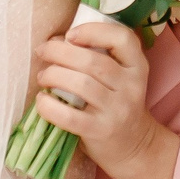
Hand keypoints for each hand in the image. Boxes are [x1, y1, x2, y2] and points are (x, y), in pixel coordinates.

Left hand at [34, 22, 178, 178]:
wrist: (133, 146)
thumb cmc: (116, 104)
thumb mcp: (120, 78)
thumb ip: (98, 58)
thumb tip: (57, 42)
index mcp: (137, 67)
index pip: (123, 39)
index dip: (94, 31)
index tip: (70, 35)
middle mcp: (131, 86)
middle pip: (93, 61)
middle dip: (60, 52)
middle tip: (42, 52)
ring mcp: (117, 110)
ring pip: (81, 84)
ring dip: (54, 76)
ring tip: (43, 77)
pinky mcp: (101, 131)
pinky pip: (70, 116)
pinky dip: (50, 106)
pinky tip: (42, 101)